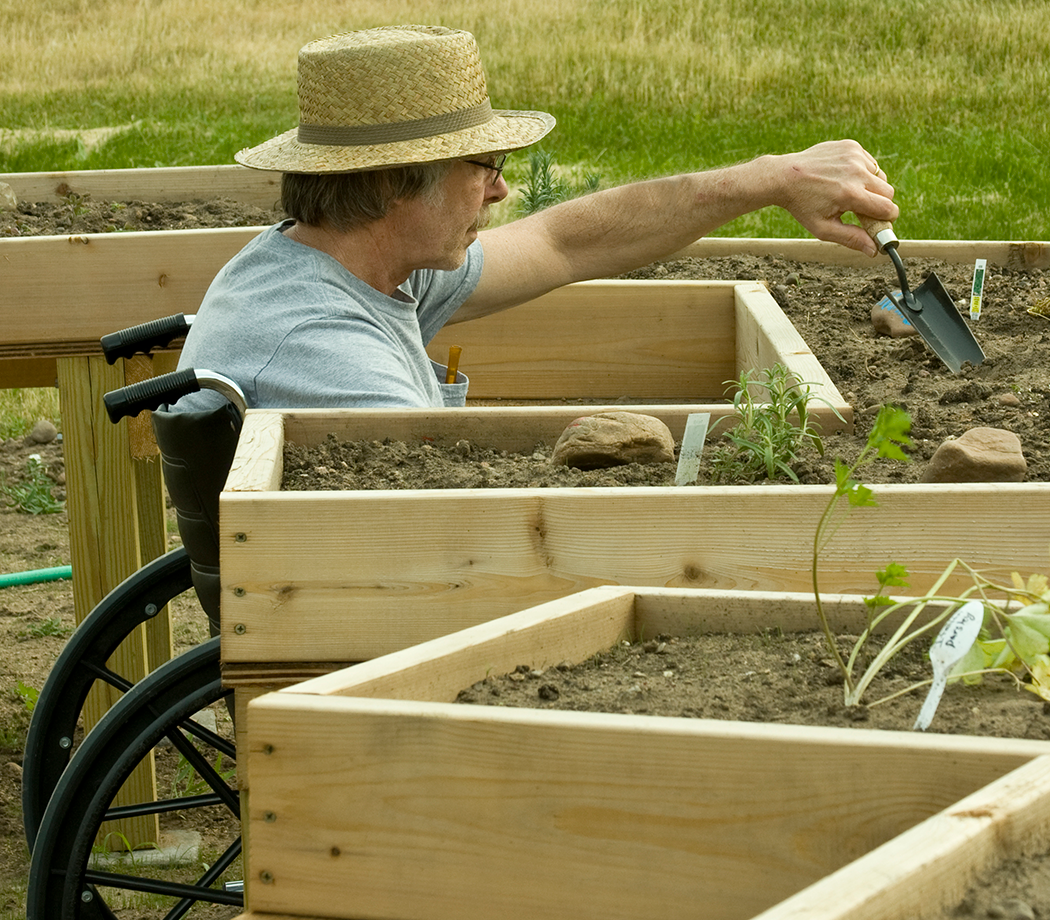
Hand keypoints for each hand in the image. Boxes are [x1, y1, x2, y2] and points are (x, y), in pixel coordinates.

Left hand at [770, 140, 898, 255]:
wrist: (784, 176)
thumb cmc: (802, 205)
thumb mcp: (823, 228)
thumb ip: (850, 238)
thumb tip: (874, 250)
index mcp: (850, 194)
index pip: (887, 208)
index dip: (886, 218)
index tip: (879, 223)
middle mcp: (855, 172)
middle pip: (888, 192)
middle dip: (880, 204)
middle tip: (861, 210)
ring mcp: (854, 155)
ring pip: (881, 176)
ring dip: (871, 187)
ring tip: (848, 193)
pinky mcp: (851, 146)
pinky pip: (870, 163)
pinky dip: (863, 172)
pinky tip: (844, 178)